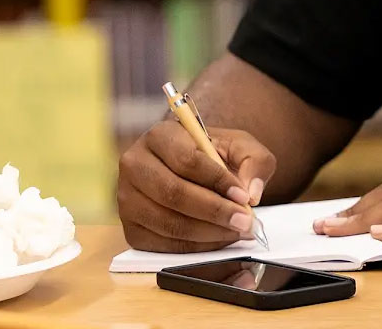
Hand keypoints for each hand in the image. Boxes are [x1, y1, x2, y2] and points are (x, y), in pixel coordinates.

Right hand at [118, 120, 275, 252]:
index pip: (187, 160)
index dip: (217, 181)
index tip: (244, 197)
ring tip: (237, 232)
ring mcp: (126, 199)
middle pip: (174, 194)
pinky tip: (218, 240)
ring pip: (167, 222)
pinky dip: (194, 247)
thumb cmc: (214, 154)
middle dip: (214, 211)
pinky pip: (161, 244)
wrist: (192, 169)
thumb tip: (252, 192)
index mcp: (160, 135)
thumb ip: (254, 161)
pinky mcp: (130, 228)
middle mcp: (135, 164)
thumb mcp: (239, 145)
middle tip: (244, 221)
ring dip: (208, 233)